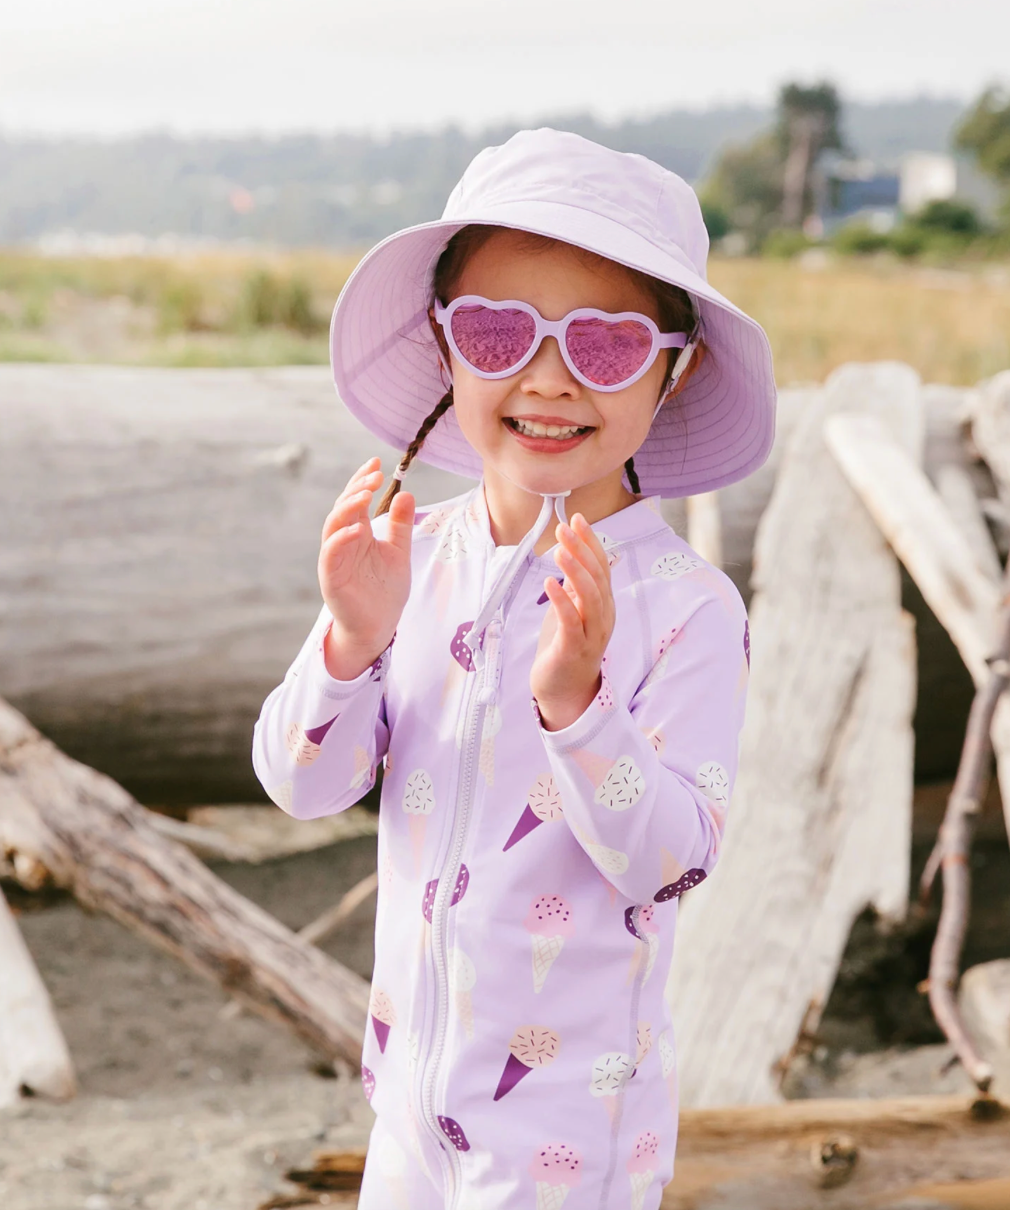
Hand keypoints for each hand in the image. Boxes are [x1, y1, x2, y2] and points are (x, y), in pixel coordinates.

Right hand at [318, 457, 413, 679]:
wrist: (378, 626)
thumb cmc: (385, 591)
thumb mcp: (399, 552)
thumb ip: (400, 525)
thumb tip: (406, 492)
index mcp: (357, 533)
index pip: (355, 500)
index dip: (362, 479)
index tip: (377, 461)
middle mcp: (343, 542)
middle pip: (343, 507)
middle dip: (356, 487)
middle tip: (374, 473)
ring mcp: (335, 559)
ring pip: (333, 525)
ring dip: (347, 507)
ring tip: (365, 492)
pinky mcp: (331, 578)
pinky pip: (331, 553)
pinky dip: (341, 539)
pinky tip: (357, 529)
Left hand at [531, 514, 614, 730]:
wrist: (564, 691)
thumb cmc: (565, 648)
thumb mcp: (571, 611)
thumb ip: (575, 587)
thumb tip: (572, 555)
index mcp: (603, 605)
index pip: (601, 566)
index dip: (591, 541)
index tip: (577, 518)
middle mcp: (603, 617)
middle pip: (598, 577)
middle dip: (582, 549)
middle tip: (565, 526)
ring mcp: (591, 634)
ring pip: (590, 597)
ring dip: (575, 571)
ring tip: (559, 550)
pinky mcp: (573, 649)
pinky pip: (571, 621)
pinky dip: (562, 600)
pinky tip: (549, 583)